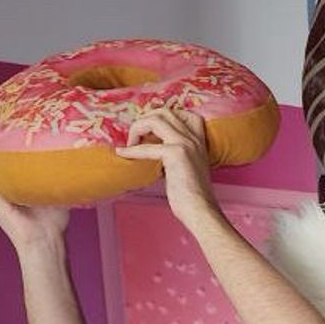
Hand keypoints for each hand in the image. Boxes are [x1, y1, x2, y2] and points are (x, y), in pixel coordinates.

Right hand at [0, 137, 68, 254]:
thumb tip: (79, 161)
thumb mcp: (60, 190)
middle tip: (5, 132)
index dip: (4, 137)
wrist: (45, 239)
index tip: (13, 127)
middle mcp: (4, 179)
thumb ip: (63, 176)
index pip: (5, 153)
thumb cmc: (54, 222)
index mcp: (17, 178)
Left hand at [119, 107, 219, 233]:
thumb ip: (176, 156)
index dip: (166, 116)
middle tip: (136, 136)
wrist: (201, 211)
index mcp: (199, 142)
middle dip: (145, 120)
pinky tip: (123, 154)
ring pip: (155, 119)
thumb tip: (154, 152)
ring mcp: (185, 144)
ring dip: (137, 128)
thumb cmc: (193, 198)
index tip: (153, 129)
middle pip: (165, 112)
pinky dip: (131, 150)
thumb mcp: (187, 169)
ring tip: (131, 143)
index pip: (188, 114)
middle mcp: (194, 139)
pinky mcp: (175, 154)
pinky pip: (146, 147)